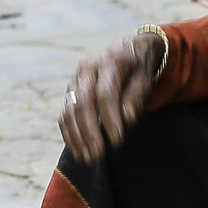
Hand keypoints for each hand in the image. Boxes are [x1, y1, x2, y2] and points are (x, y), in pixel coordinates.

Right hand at [58, 30, 163, 161]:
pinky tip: (77, 150)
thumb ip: (135, 98)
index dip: (110, 119)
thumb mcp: (144, 78)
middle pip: (82, 103)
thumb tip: (126, 119)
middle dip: (89, 132)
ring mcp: (75, 80)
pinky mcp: (70, 91)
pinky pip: (63, 113)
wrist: (125, 50)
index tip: (117, 140)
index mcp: (108, 63)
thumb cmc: (138, 68)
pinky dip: (68, 133)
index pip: (105, 94)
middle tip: (98, 155)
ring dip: (76, 136)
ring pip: (69, 109)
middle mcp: (87, 69)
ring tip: (87, 158)